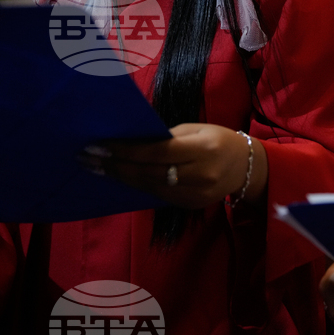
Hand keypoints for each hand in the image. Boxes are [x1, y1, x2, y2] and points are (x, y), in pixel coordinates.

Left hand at [78, 123, 267, 208]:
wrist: (246, 168)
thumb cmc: (219, 140)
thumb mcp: (197, 129)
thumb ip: (167, 138)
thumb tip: (132, 142)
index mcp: (202, 149)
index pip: (155, 152)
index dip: (125, 151)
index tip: (98, 146)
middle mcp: (199, 174)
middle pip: (148, 172)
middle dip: (115, 166)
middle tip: (87, 158)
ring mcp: (195, 194)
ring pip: (149, 187)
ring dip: (120, 178)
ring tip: (97, 169)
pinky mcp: (190, 205)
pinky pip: (157, 195)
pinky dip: (137, 186)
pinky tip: (120, 177)